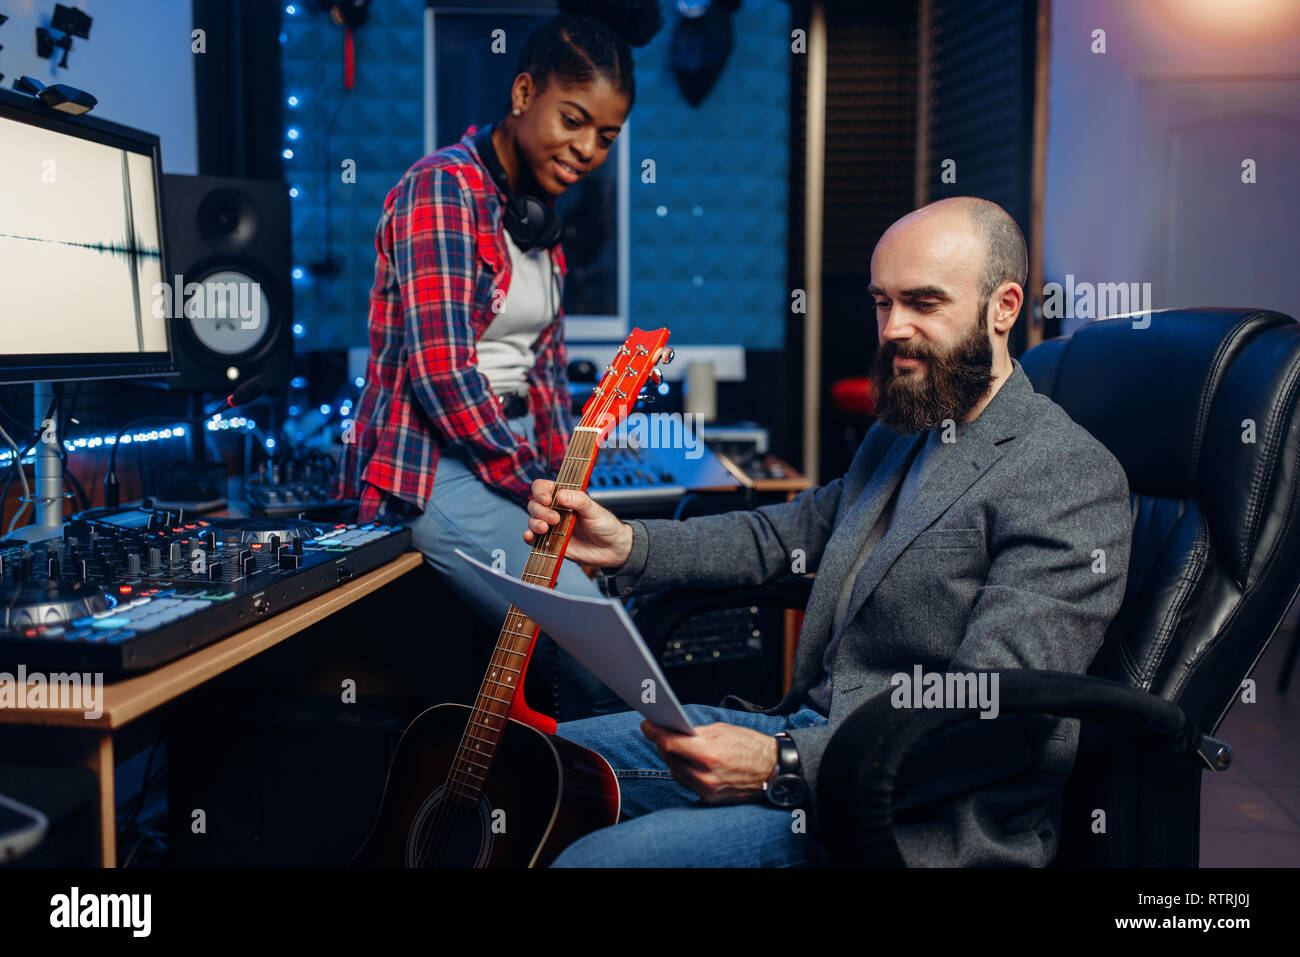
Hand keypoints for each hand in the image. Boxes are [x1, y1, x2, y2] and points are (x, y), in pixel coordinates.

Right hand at [524, 479, 633, 568]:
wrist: (612, 550)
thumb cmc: (606, 526)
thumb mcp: (595, 510)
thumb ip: (579, 500)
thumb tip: (561, 494)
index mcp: (565, 497)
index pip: (543, 487)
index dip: (540, 491)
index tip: (547, 499)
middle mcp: (556, 510)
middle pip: (535, 504)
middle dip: (540, 511)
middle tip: (555, 518)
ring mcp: (552, 527)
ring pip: (533, 520)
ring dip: (535, 523)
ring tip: (546, 529)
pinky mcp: (551, 542)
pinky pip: (533, 538)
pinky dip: (528, 537)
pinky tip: (530, 536)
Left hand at [640, 721, 778, 804]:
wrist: (774, 771)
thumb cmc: (751, 746)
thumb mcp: (723, 730)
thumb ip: (695, 733)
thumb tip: (673, 730)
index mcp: (708, 753)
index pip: (670, 743)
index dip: (655, 733)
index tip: (646, 726)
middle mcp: (705, 775)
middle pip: (669, 758)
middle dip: (664, 744)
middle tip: (662, 732)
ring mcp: (707, 790)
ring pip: (675, 771)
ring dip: (673, 758)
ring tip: (676, 746)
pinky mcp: (709, 799)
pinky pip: (687, 783)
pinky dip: (683, 771)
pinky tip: (688, 762)